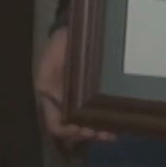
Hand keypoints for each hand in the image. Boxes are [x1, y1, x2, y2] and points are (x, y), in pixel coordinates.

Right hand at [35, 25, 113, 146]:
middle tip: (100, 133)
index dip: (67, 132)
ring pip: (88, 127)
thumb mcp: (49, 62)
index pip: (55, 125)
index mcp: (51, 100)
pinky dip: (107, 124)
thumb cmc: (58, 47)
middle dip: (86, 135)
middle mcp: (65, 105)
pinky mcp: (94, 97)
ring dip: (98, 133)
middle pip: (74, 131)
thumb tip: (63, 107)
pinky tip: (117, 127)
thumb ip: (49, 83)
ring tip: (110, 133)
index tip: (81, 129)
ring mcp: (81, 103)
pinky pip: (99, 115)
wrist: (73, 32)